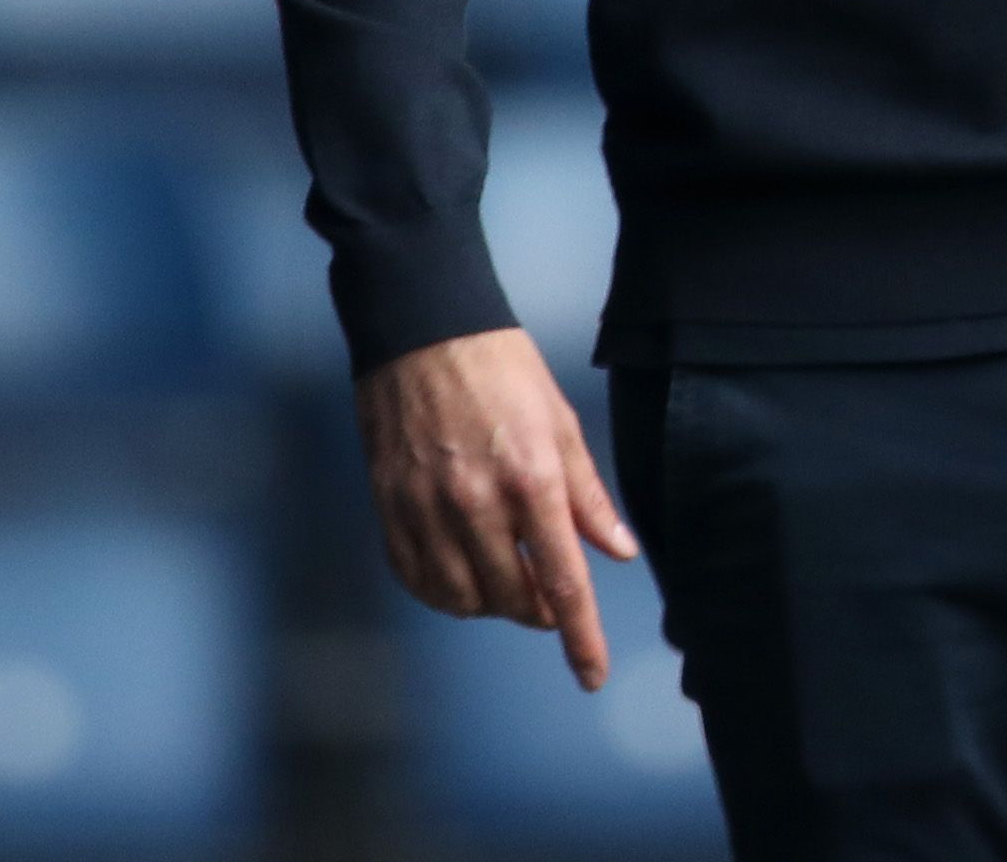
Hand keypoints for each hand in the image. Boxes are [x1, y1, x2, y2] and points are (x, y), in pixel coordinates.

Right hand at [356, 326, 642, 688]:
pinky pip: (416, 579)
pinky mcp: (389, 508)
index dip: (579, 637)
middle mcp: (477, 503)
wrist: (423, 331)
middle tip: (547, 595)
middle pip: (510, 599)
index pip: (562, 582)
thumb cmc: (504, 370)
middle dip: (537, 611)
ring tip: (507, 580)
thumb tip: (617, 553)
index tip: (590, 675)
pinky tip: (461, 574)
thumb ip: (588, 497)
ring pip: (461, 599)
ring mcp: (426, 509)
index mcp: (531, 480)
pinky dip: (442, 592)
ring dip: (490, 605)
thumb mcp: (562, 424)